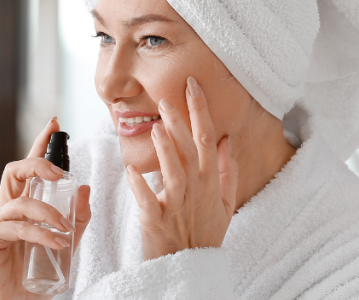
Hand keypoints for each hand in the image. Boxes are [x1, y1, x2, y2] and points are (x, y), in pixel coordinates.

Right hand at [0, 118, 91, 299]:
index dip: (41, 143)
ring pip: (18, 200)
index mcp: (24, 203)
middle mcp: (7, 207)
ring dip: (46, 210)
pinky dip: (39, 232)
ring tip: (64, 227)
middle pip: (15, 171)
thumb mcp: (66, 242)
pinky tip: (57, 242)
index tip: (55, 123)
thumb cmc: (38, 273)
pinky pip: (15, 227)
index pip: (30, 167)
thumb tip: (84, 187)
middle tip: (59, 173)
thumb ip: (76, 218)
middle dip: (37, 164)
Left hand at [125, 77, 239, 259]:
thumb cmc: (205, 235)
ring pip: (174, 172)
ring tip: (154, 127)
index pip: (208, 138)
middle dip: (180, 123)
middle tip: (167, 99)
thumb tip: (225, 140)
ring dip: (165, 150)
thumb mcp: (225, 205)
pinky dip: (140, 185)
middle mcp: (196, 190)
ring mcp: (176, 206)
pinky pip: (147, 200)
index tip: (192, 86)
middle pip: (190, 150)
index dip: (200, 110)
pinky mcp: (156, 221)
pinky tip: (131, 169)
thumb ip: (227, 171)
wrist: (191, 270)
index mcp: (210, 182)